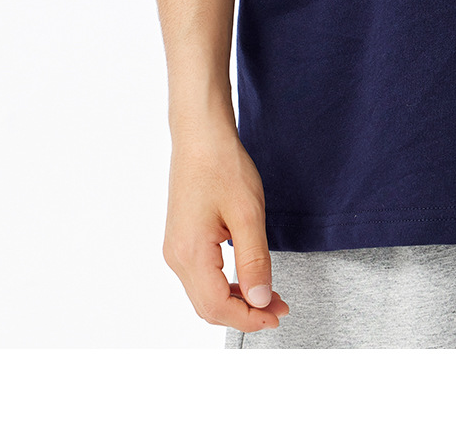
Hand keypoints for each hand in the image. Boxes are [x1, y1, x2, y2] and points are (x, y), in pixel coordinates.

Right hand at [162, 122, 290, 332]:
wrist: (200, 136)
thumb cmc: (223, 166)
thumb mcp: (248, 213)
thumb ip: (254, 260)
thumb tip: (260, 300)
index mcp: (190, 253)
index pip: (218, 306)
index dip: (250, 318)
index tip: (277, 314)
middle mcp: (176, 257)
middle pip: (208, 307)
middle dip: (245, 313)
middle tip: (280, 306)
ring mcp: (175, 249)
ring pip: (204, 295)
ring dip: (236, 301)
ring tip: (269, 295)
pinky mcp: (180, 241)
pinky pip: (201, 278)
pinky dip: (225, 286)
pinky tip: (247, 278)